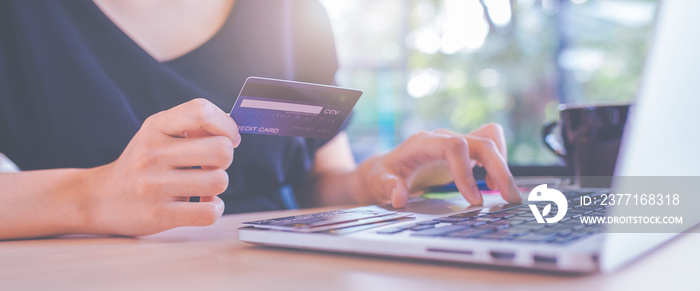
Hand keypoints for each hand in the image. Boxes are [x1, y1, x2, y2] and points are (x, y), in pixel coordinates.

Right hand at [84, 98, 239, 235]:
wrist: (99, 198)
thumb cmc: (141, 164)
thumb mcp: (157, 134)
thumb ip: (192, 126)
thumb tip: (232, 132)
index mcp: (156, 127)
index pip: (201, 111)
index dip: (226, 125)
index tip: (229, 138)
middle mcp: (153, 153)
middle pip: (220, 150)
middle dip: (225, 159)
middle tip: (211, 165)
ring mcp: (154, 185)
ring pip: (219, 181)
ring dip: (217, 185)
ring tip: (201, 185)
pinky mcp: (158, 214)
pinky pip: (209, 212)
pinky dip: (214, 209)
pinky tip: (202, 204)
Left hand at [356, 123, 518, 207]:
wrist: (386, 167)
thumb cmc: (382, 175)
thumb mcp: (379, 183)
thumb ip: (389, 187)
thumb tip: (400, 198)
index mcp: (423, 143)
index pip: (454, 146)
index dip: (466, 171)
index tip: (474, 200)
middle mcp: (443, 138)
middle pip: (481, 142)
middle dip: (499, 169)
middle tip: (509, 198)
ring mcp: (455, 141)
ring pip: (490, 140)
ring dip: (503, 164)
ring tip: (503, 193)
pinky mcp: (463, 150)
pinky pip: (490, 145)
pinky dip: (498, 162)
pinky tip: (492, 185)